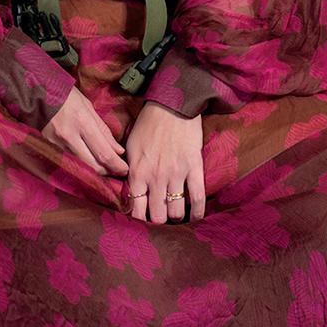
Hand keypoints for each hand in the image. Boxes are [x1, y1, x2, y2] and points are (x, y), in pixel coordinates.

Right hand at [45, 87, 128, 178]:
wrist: (36, 92)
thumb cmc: (66, 96)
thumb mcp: (88, 107)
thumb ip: (104, 130)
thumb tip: (118, 150)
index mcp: (82, 122)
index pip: (103, 152)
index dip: (116, 165)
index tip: (125, 169)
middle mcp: (69, 136)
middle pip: (92, 164)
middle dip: (107, 171)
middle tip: (116, 171)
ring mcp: (57, 143)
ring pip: (80, 164)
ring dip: (94, 169)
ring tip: (103, 166)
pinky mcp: (48, 146)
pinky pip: (68, 159)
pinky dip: (80, 162)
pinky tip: (86, 160)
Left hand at [121, 99, 205, 223]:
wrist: (172, 105)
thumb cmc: (148, 124)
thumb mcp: (130, 147)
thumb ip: (129, 170)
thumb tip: (128, 189)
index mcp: (137, 173)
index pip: (136, 209)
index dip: (140, 220)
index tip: (143, 220)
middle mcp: (155, 178)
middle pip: (157, 216)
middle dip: (158, 221)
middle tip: (161, 217)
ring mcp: (176, 174)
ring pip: (176, 211)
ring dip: (175, 216)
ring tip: (175, 214)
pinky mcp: (194, 168)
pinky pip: (198, 197)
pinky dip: (198, 212)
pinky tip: (196, 218)